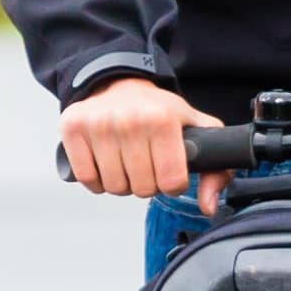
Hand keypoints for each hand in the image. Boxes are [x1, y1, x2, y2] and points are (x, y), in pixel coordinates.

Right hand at [57, 75, 222, 200]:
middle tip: (146, 162)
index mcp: (163, 120)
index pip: (171, 183)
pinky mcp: (73, 127)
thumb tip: (209, 205)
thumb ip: (217, 170)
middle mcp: (130, 120)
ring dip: (122, 182)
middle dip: (147, 183)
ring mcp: (99, 123)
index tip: (168, 169)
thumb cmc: (159, 111)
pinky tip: (106, 160)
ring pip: (114, 187)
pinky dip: (97, 178)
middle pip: (142, 189)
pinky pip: (87, 178)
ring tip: (126, 160)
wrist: (121, 85)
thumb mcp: (198, 130)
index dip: (172, 183)